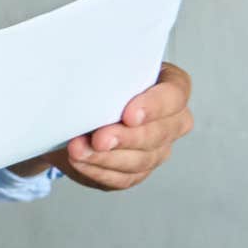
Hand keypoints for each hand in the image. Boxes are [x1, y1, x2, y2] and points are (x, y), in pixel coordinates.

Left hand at [19, 63, 194, 190]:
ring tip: (78, 150)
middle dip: (126, 138)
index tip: (128, 114)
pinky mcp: (136, 171)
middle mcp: (170, 121)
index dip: (155, 106)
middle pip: (160, 133)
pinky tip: (80, 161)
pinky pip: (123, 178)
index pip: (175, 94)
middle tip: (99, 138)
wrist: (71, 111)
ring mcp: (157, 149)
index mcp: (168, 87)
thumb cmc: (93, 83)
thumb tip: (83, 76)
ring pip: (141, 159)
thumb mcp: (97, 69)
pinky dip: (98, 171)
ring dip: (106, 157)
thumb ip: (101, 71)